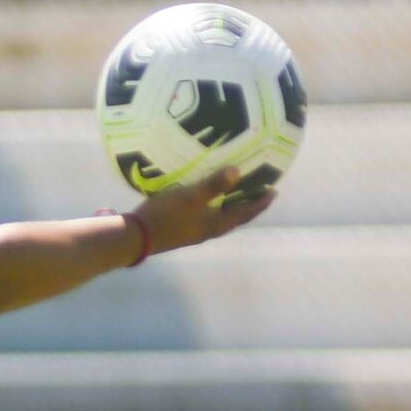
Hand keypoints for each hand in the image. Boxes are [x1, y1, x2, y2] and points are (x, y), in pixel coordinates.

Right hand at [127, 169, 276, 259]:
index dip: (260, 202)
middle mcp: (209, 230)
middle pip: (236, 217)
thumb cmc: (165, 216)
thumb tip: (237, 171)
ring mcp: (195, 231)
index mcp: (216, 224)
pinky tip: (207, 198)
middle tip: (261, 192)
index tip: (274, 191)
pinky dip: (215, 206)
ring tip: (238, 193)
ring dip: (233, 205)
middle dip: (249, 204)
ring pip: (222, 217)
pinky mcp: (183, 229)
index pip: (245, 213)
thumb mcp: (190, 197)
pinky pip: (207, 216)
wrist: (137, 238)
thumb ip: (213, 185)